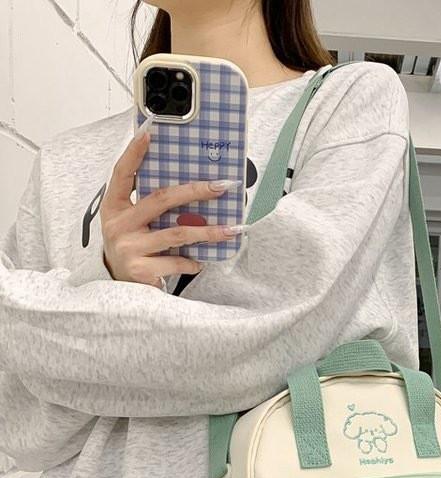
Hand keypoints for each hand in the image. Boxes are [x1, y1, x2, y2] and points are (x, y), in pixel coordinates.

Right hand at [100, 121, 245, 286]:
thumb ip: (150, 208)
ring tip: (231, 230)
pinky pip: (178, 261)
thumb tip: (190, 189)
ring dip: (208, 231)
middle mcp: (119, 225)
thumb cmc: (132, 248)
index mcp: (114, 208)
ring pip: (177, 233)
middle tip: (221, 186)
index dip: (134, 153)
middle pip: (161, 199)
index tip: (148, 132)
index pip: (122, 174)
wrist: (120, 286)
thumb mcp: (132, 224)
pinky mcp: (142, 269)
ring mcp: (129, 247)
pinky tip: (200, 261)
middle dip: (195, 191)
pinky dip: (193, 261)